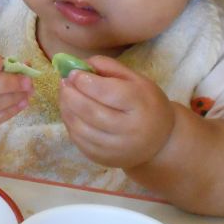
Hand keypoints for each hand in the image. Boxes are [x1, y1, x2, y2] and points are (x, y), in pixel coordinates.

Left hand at [59, 56, 174, 168]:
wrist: (159, 142)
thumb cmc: (145, 104)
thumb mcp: (135, 79)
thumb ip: (108, 67)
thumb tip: (79, 64)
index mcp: (140, 105)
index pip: (108, 92)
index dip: (85, 81)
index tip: (73, 72)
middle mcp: (130, 130)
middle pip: (90, 111)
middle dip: (70, 94)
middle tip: (64, 82)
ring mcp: (116, 148)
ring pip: (80, 127)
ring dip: (66, 108)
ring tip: (65, 95)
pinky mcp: (103, 159)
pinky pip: (78, 140)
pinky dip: (69, 123)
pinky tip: (70, 111)